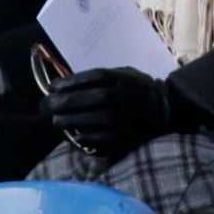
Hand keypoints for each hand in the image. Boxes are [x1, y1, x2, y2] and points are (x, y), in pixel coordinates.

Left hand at [40, 67, 171, 158]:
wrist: (165, 109)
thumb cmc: (135, 90)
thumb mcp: (124, 75)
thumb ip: (101, 79)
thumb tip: (64, 85)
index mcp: (127, 78)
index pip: (96, 76)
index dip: (72, 81)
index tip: (53, 86)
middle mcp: (130, 96)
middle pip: (95, 97)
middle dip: (67, 101)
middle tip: (48, 105)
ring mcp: (130, 117)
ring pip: (98, 118)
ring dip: (73, 120)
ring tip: (56, 121)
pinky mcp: (130, 136)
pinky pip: (106, 138)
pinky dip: (89, 137)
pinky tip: (75, 135)